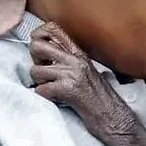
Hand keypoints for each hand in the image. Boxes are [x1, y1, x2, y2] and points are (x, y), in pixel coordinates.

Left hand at [29, 22, 136, 140]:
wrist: (112, 116)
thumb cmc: (97, 98)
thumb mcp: (85, 71)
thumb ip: (67, 58)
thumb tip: (41, 49)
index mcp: (79, 54)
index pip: (52, 28)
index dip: (38, 36)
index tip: (40, 51)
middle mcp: (75, 60)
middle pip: (37, 46)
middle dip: (34, 61)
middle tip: (45, 73)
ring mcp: (72, 74)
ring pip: (35, 71)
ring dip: (40, 83)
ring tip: (54, 90)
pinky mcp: (69, 90)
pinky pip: (41, 89)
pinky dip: (45, 97)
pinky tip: (57, 99)